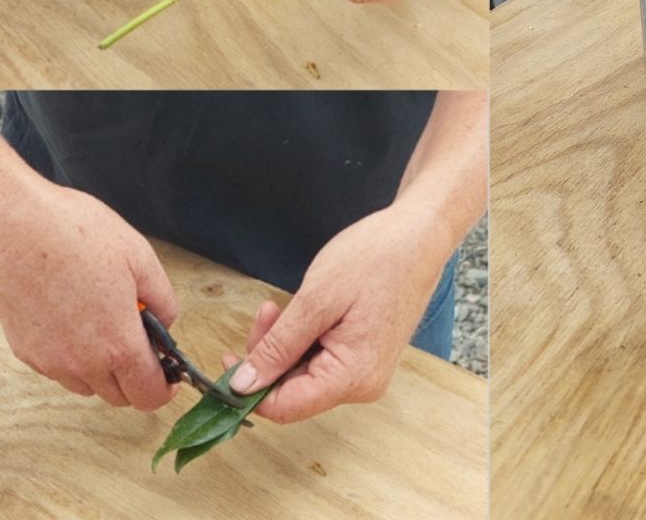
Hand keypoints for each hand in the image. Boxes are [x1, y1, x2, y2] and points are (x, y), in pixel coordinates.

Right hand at [0, 179, 180, 410]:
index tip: (166, 374)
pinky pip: (57, 368)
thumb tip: (164, 323)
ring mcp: (49, 361)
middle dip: (133, 375)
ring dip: (100, 368)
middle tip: (133, 336)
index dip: (164, 388)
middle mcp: (82, 363)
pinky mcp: (24, 351)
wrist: (9, 224)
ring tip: (97, 323)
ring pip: (86, 385)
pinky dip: (69, 356)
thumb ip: (163, 299)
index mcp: (118, 344)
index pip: (149, 396)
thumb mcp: (139, 255)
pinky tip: (67, 318)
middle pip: (119, 396)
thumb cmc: (71, 232)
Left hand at [225, 206, 455, 423]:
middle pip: (291, 391)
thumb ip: (278, 347)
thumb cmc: (375, 260)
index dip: (248, 390)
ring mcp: (365, 372)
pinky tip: (299, 311)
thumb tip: (244, 384)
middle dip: (267, 357)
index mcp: (352, 378)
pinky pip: (319, 360)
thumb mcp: (315, 301)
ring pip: (302, 374)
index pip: (284, 408)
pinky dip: (301, 339)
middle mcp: (361, 385)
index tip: (227, 359)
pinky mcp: (363, 356)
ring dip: (282, 344)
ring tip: (279, 306)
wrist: (418, 237)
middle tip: (264, 313)